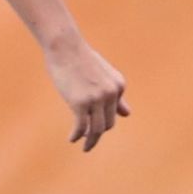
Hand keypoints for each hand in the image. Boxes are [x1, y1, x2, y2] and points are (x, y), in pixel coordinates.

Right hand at [45, 33, 128, 150]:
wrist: (65, 46)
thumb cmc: (81, 59)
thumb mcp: (103, 76)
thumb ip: (116, 96)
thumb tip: (127, 114)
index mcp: (119, 85)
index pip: (115, 111)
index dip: (104, 121)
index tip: (93, 126)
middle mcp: (112, 93)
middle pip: (109, 123)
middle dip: (99, 134)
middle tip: (89, 142)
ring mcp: (97, 98)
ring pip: (98, 129)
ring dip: (91, 141)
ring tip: (85, 147)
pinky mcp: (81, 103)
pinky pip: (82, 126)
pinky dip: (77, 135)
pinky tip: (72, 139)